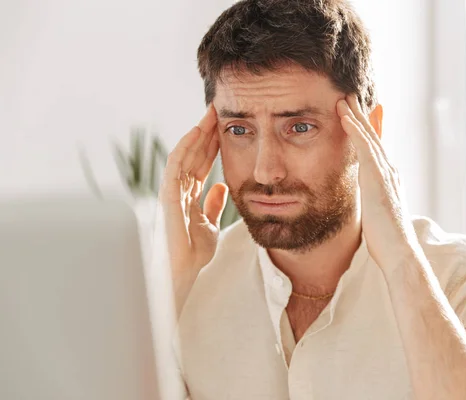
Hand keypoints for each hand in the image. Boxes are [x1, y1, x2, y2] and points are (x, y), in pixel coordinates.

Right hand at [158, 104, 227, 313]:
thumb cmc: (191, 254)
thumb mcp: (209, 224)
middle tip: (219, 110)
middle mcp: (178, 189)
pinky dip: (184, 147)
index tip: (226, 126)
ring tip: (211, 114)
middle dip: (206, 133)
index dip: (212, 144)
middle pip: (192, 154)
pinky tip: (196, 132)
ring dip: (196, 133)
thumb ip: (213, 204)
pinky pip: (175, 166)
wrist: (181, 275)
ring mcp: (171, 192)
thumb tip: (221, 186)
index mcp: (188, 195)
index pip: (200, 163)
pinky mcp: (167, 197)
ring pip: (183, 154)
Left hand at [336, 95, 418, 268]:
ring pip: (369, 137)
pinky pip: (364, 148)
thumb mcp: (376, 216)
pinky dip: (355, 131)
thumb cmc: (387, 240)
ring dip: (356, 116)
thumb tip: (368, 204)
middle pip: (374, 137)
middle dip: (362, 116)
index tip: (359, 116)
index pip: (376, 150)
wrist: (399, 251)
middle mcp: (389, 172)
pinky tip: (345, 117)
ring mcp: (385, 173)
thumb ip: (372, 204)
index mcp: (388, 180)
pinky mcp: (377, 178)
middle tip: (350, 97)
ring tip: (343, 99)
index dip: (369, 131)